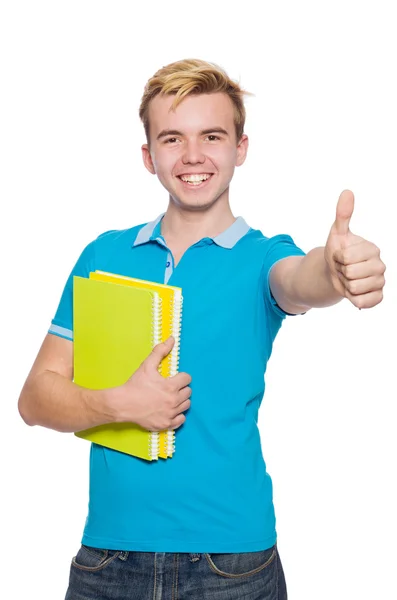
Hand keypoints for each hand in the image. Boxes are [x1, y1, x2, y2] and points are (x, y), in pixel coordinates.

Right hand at [112, 336, 191, 430]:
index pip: (187, 379)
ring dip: (181, 401)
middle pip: (188, 392)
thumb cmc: (135, 384)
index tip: (173, 378)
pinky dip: (177, 415)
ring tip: (170, 398)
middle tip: (170, 388)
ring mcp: (170, 414)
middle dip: (181, 388)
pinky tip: (169, 410)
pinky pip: (181, 420)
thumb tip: (172, 339)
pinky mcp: (166, 424)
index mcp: (171, 386)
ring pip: (186, 405)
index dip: (181, 377)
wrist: (123, 404)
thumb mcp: (147, 366)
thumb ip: (160, 351)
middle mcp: (173, 401)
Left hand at [324, 189, 385, 308]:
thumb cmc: (337, 252)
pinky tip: (354, 292)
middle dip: (341, 272)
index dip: (337, 258)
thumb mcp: (337, 233)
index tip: (340, 256)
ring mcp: (380, 281)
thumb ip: (342, 214)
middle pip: (351, 274)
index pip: (347, 257)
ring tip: (347, 279)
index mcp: (372, 249)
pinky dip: (354, 300)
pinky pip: (365, 303)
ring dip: (345, 286)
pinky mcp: (377, 297)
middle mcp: (380, 265)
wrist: (335, 273)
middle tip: (343, 269)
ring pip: (355, 289)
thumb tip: (347, 192)